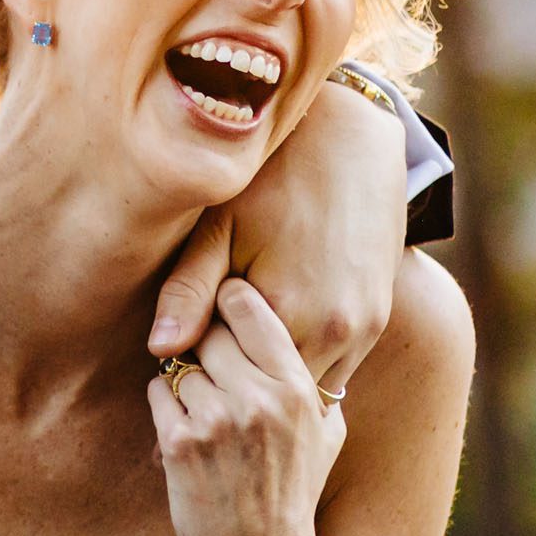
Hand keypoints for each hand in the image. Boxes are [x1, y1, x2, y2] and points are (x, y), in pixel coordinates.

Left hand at [145, 279, 346, 535]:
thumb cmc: (293, 493)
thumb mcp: (324, 435)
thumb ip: (313, 382)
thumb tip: (305, 329)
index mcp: (298, 389)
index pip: (251, 309)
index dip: (230, 298)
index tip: (223, 299)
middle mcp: (259, 399)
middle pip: (209, 331)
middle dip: (204, 343)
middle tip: (209, 361)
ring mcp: (217, 421)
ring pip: (180, 362)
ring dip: (183, 379)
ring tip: (204, 410)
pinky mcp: (179, 443)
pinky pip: (158, 393)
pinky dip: (165, 406)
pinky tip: (185, 429)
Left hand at [148, 76, 406, 393]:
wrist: (354, 145)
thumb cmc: (273, 181)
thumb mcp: (220, 229)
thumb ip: (190, 290)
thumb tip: (159, 349)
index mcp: (289, 315)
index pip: (232, 380)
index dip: (204, 366)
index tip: (186, 339)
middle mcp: (335, 333)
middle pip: (271, 390)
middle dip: (239, 377)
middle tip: (211, 337)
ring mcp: (362, 331)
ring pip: (305, 385)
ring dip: (274, 374)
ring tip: (244, 331)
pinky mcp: (377, 322)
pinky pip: (335, 368)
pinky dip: (304, 359)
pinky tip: (278, 324)